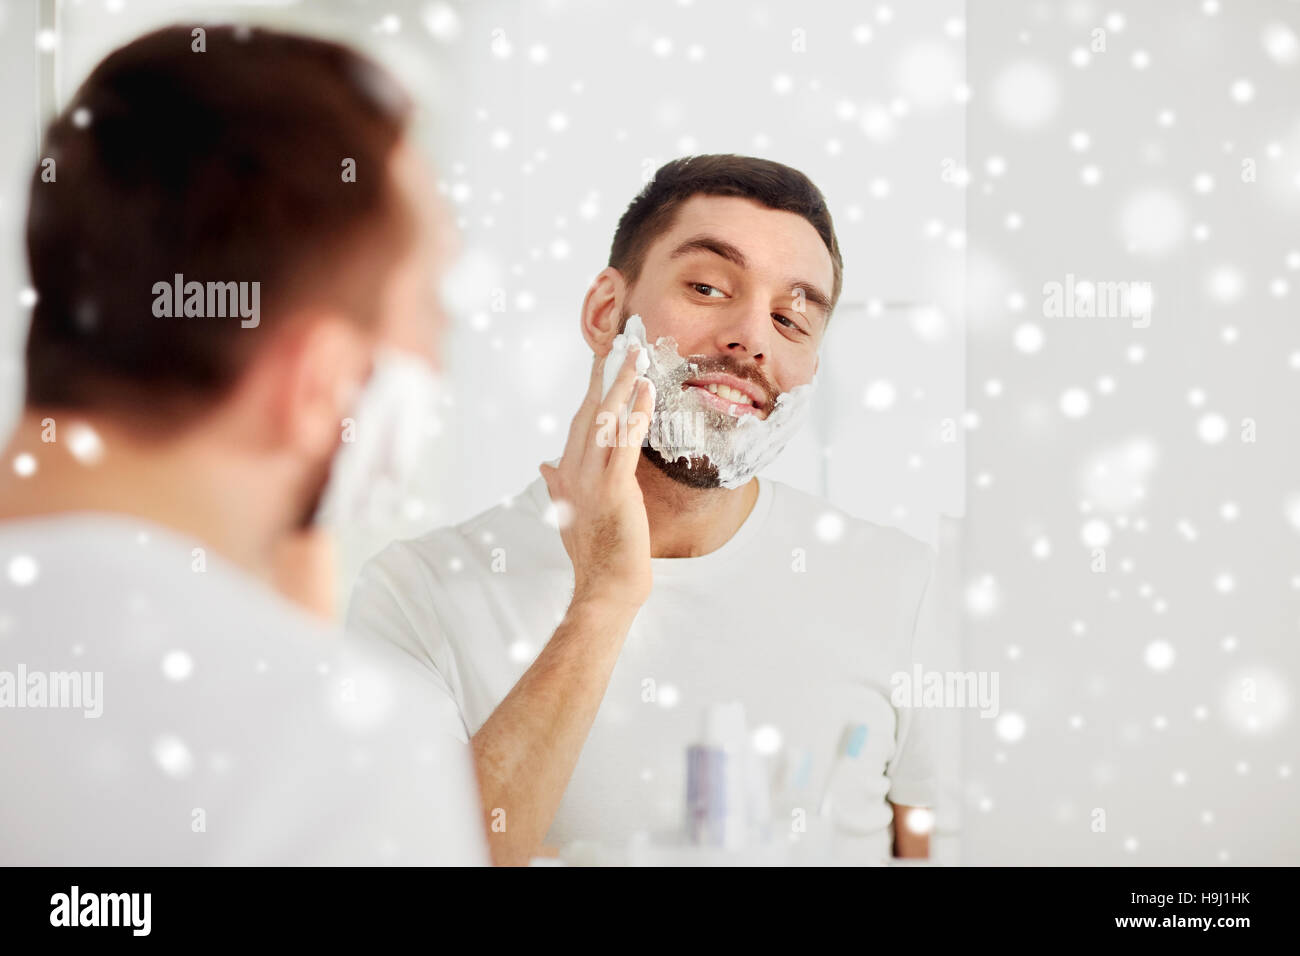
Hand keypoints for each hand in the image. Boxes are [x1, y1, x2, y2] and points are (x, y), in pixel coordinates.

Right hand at [540, 345, 654, 612]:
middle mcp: (574, 470)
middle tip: (620, 342)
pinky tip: (646, 391)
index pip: (579, 422)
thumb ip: (556, 485)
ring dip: (623, 383)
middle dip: (605, 375)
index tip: (600, 362)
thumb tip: (543, 464)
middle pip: (591, 411)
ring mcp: (592, 478)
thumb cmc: (593, 554)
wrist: (605, 585)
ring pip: (607, 419)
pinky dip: (636, 413)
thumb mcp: (567, 513)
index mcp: (566, 473)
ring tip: (637, 355)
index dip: (591, 390)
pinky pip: (625, 441)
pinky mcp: (614, 488)